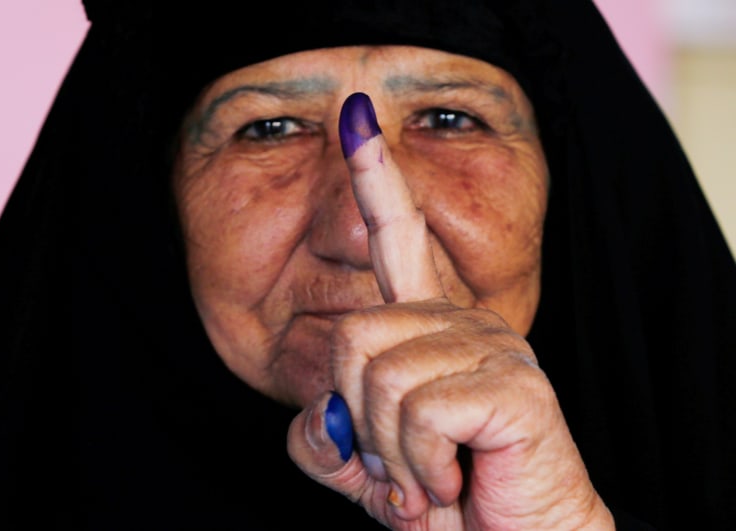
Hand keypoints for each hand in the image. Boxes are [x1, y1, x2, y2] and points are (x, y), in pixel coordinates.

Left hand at [287, 93, 613, 529]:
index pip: (398, 236)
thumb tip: (324, 413)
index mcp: (429, 327)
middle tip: (404, 460)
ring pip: (375, 376)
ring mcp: (492, 347)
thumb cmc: (444, 498)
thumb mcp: (365, 468)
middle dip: (358, 420)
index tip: (354, 115)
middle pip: (349, 334)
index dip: (374, 176)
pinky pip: (416, 411)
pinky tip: (453, 479)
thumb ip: (325, 438)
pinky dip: (417, 469)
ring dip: (388, 453)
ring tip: (432, 474)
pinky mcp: (513, 384)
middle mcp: (464, 320)